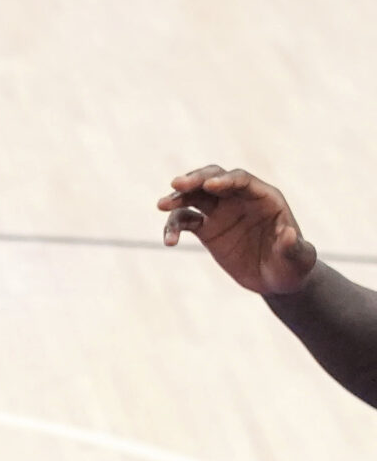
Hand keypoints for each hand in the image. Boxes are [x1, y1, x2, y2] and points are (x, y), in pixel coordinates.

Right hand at [160, 165, 320, 296]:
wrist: (277, 281)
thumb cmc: (293, 266)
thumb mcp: (300, 259)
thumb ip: (294, 247)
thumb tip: (288, 233)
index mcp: (264, 198)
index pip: (241, 180)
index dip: (226, 180)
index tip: (210, 186)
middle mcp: (239, 199)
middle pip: (212, 179)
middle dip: (194, 179)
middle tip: (177, 184)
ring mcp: (220, 212)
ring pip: (194, 195)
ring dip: (177, 197)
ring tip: (161, 205)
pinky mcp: (205, 228)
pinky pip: (184, 220)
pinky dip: (173, 227)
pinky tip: (169, 241)